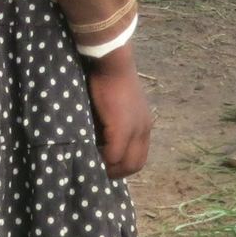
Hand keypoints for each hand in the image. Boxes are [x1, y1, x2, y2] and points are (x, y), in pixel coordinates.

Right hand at [82, 44, 151, 178]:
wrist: (111, 63)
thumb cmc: (109, 81)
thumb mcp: (115, 109)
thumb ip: (113, 127)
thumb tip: (99, 145)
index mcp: (144, 124)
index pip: (138, 157)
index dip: (122, 165)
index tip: (105, 165)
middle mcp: (144, 129)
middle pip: (135, 165)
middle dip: (116, 172)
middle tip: (98, 169)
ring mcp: (135, 130)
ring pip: (127, 164)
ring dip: (110, 168)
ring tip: (94, 163)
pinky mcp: (122, 128)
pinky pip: (114, 155)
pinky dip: (102, 159)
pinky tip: (91, 154)